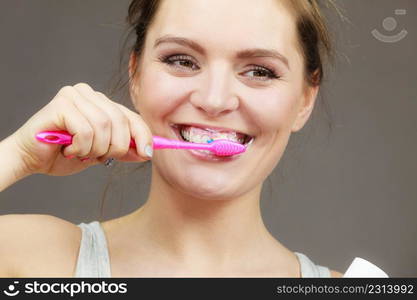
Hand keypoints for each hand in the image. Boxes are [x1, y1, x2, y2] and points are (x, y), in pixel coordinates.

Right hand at [10, 83, 152, 175]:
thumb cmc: (63, 154)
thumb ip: (123, 149)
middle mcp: (89, 94)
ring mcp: (74, 95)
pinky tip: (69, 149)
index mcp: (101, 102)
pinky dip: (81, 147)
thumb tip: (147, 152)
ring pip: (104, 126)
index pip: (131, 116)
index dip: (143, 135)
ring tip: (81, 153)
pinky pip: (86, 130)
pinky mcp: (62, 104)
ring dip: (96, 149)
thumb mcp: (101, 153)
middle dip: (116, 147)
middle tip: (100, 158)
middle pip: (120, 121)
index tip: (147, 154)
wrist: (31, 160)